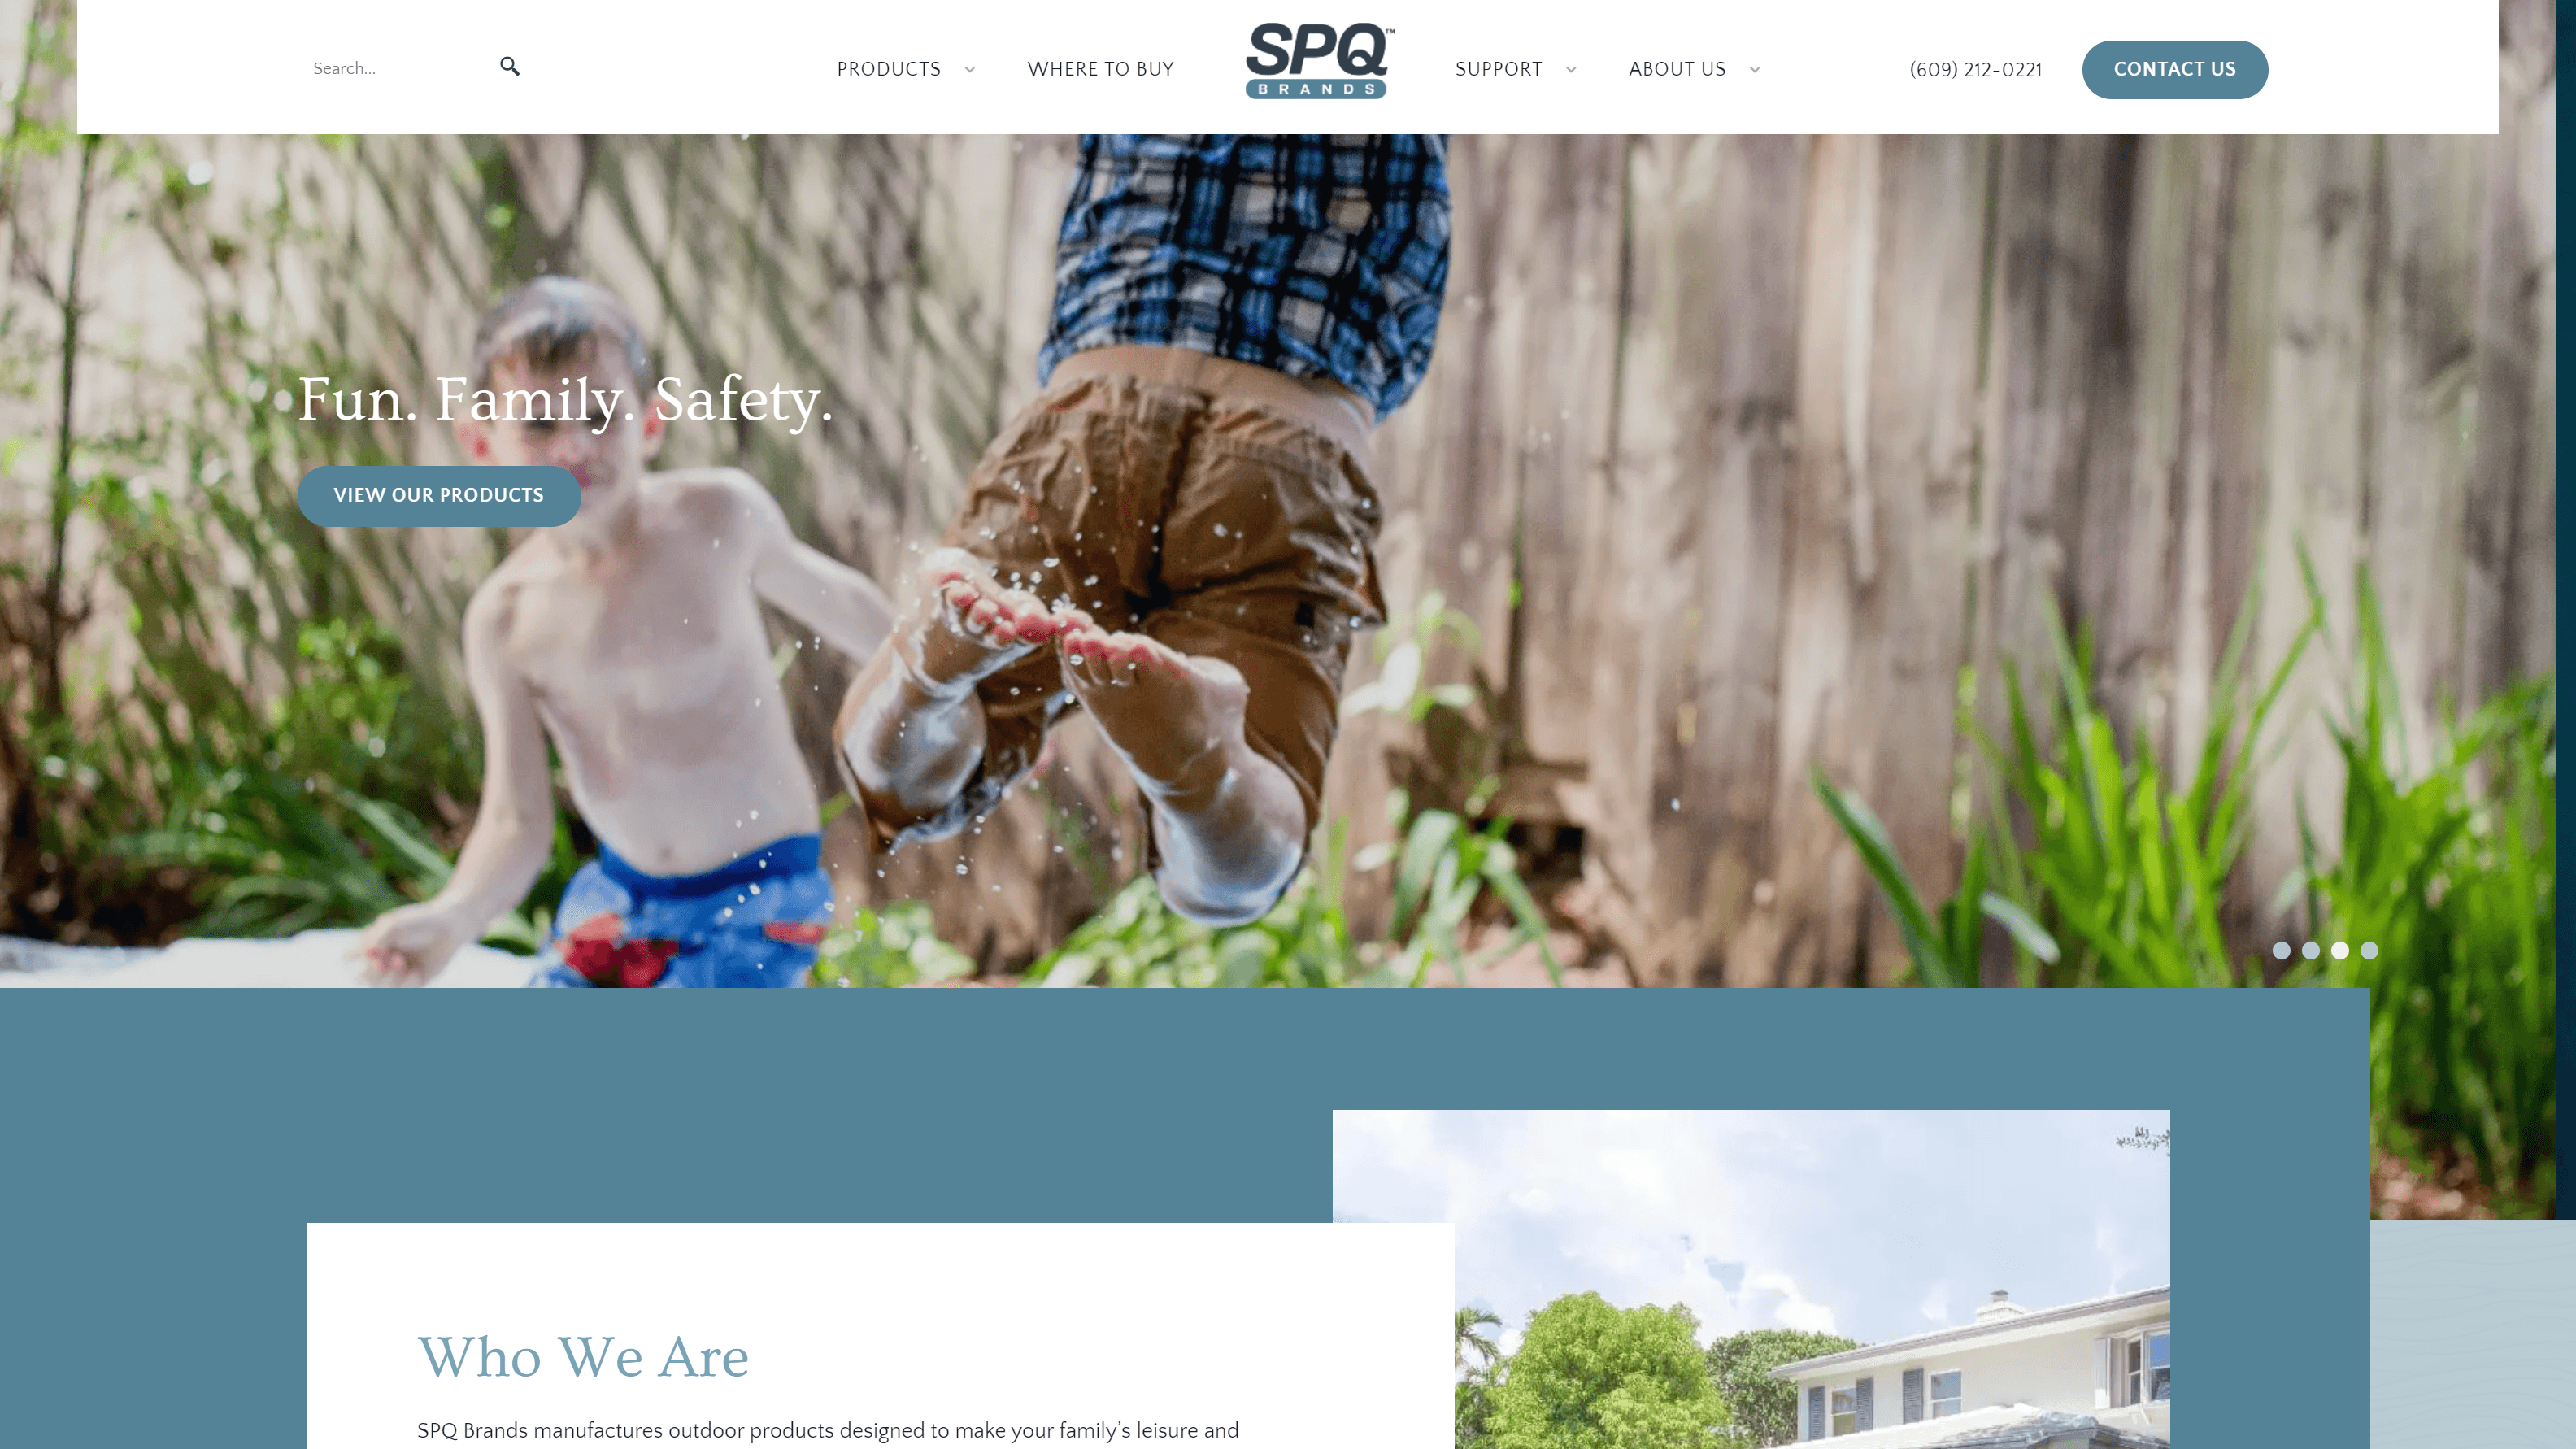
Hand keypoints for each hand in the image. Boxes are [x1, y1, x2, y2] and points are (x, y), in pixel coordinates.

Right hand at [352, 902, 472, 985]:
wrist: (451, 927)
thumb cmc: (420, 921)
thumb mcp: (395, 925)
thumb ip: (375, 939)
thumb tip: (363, 954)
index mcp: (370, 943)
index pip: (347, 957)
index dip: (355, 958)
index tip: (373, 950)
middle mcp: (380, 959)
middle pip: (361, 978)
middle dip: (374, 971)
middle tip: (394, 957)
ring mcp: (395, 973)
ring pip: (380, 990)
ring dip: (389, 979)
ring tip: (403, 963)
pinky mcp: (412, 983)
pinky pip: (402, 993)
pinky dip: (407, 985)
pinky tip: (417, 972)